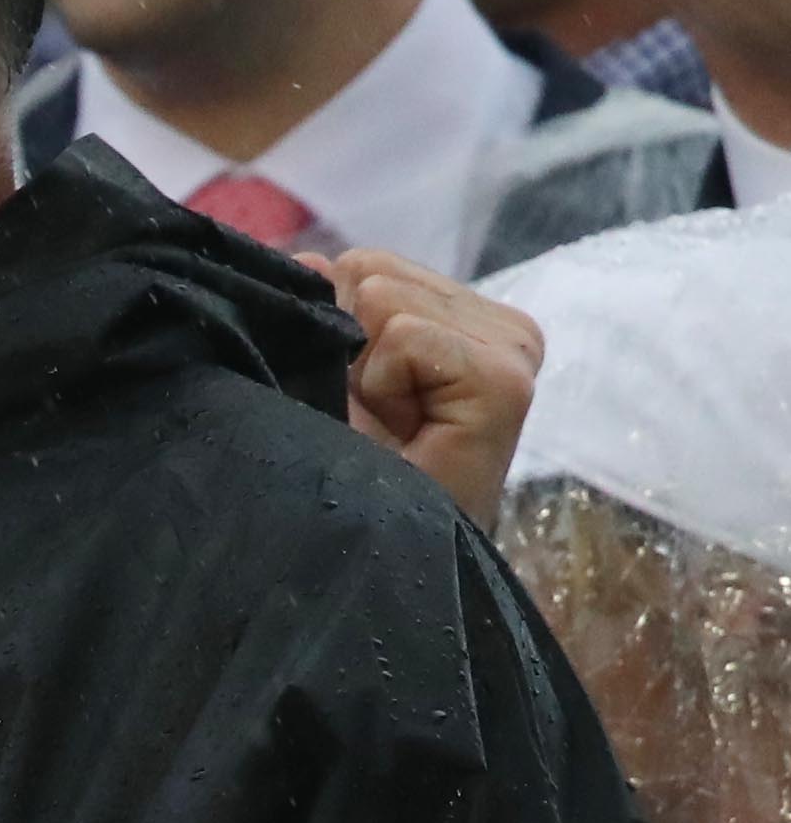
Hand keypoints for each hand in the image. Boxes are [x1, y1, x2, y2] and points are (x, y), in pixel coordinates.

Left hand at [313, 248, 543, 524]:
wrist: (375, 562)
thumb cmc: (347, 478)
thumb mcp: (323, 378)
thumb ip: (321, 310)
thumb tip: (308, 259)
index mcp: (464, 317)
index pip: (366, 268)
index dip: (334, 333)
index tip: (356, 402)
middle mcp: (501, 324)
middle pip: (370, 273)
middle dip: (347, 349)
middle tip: (371, 422)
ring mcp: (514, 347)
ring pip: (382, 296)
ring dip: (361, 372)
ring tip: (386, 430)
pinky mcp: (508, 379)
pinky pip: (406, 335)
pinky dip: (382, 386)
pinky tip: (405, 433)